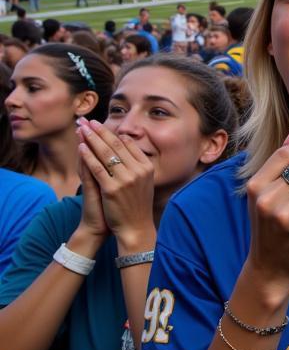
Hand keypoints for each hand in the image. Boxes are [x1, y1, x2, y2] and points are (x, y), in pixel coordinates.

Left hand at [77, 119, 155, 249]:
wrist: (135, 228)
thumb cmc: (136, 205)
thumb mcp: (143, 182)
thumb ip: (136, 163)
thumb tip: (125, 142)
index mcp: (147, 167)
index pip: (128, 144)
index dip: (112, 133)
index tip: (101, 125)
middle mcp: (138, 171)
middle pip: (116, 145)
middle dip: (100, 131)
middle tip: (88, 121)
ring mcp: (126, 180)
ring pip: (106, 154)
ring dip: (92, 138)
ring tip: (82, 128)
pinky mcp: (112, 189)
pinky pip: (97, 168)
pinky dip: (88, 156)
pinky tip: (81, 146)